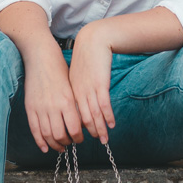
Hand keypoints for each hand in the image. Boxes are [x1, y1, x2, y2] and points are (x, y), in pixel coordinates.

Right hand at [23, 51, 83, 152]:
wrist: (41, 57)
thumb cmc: (60, 70)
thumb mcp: (72, 87)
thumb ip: (75, 105)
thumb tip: (80, 124)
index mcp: (67, 101)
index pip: (75, 129)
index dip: (78, 138)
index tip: (80, 139)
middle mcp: (53, 106)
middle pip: (60, 135)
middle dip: (67, 142)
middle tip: (70, 142)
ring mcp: (40, 108)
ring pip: (47, 135)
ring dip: (54, 144)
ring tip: (60, 146)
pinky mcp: (30, 107)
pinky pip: (34, 129)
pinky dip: (40, 141)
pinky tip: (45, 147)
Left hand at [69, 22, 115, 142]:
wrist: (93, 40)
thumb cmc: (87, 57)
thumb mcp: (78, 74)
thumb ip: (78, 88)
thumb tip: (82, 101)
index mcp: (71, 91)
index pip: (72, 114)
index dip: (77, 127)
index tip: (81, 136)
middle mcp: (78, 92)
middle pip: (82, 118)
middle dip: (89, 132)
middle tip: (95, 142)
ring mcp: (89, 89)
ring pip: (93, 114)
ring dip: (99, 129)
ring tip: (104, 139)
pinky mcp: (100, 84)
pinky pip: (103, 105)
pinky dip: (107, 117)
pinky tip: (111, 124)